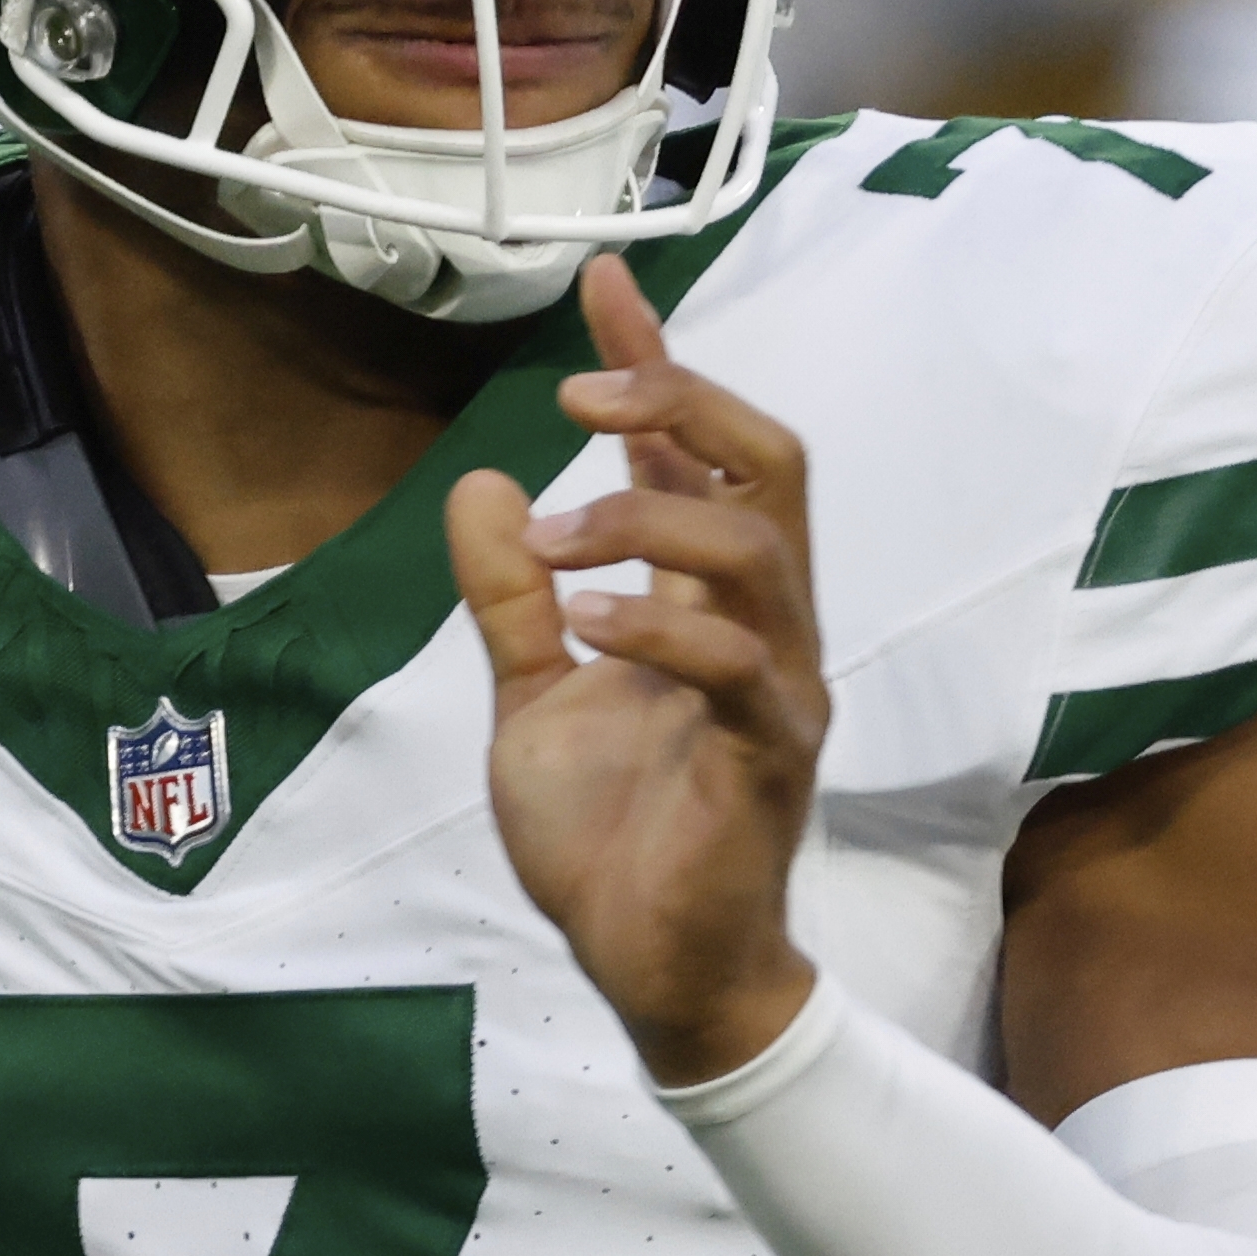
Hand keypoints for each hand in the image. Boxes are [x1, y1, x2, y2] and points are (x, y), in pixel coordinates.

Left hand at [447, 255, 825, 1084]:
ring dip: (647, 519)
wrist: (653, 971)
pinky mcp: (769, 756)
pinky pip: (737, 666)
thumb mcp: (531, 699)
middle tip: (581, 398)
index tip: (604, 285)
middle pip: (770, 464)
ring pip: (758, 550)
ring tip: (553, 546)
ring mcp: (777, 686)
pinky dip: (657, 626)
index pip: (696, 453)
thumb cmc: (610, 838)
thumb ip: (510, 598)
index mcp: (706, 601)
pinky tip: (583, 622)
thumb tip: (479, 485)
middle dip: (684, 402)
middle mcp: (762, 625)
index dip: (655, 363)